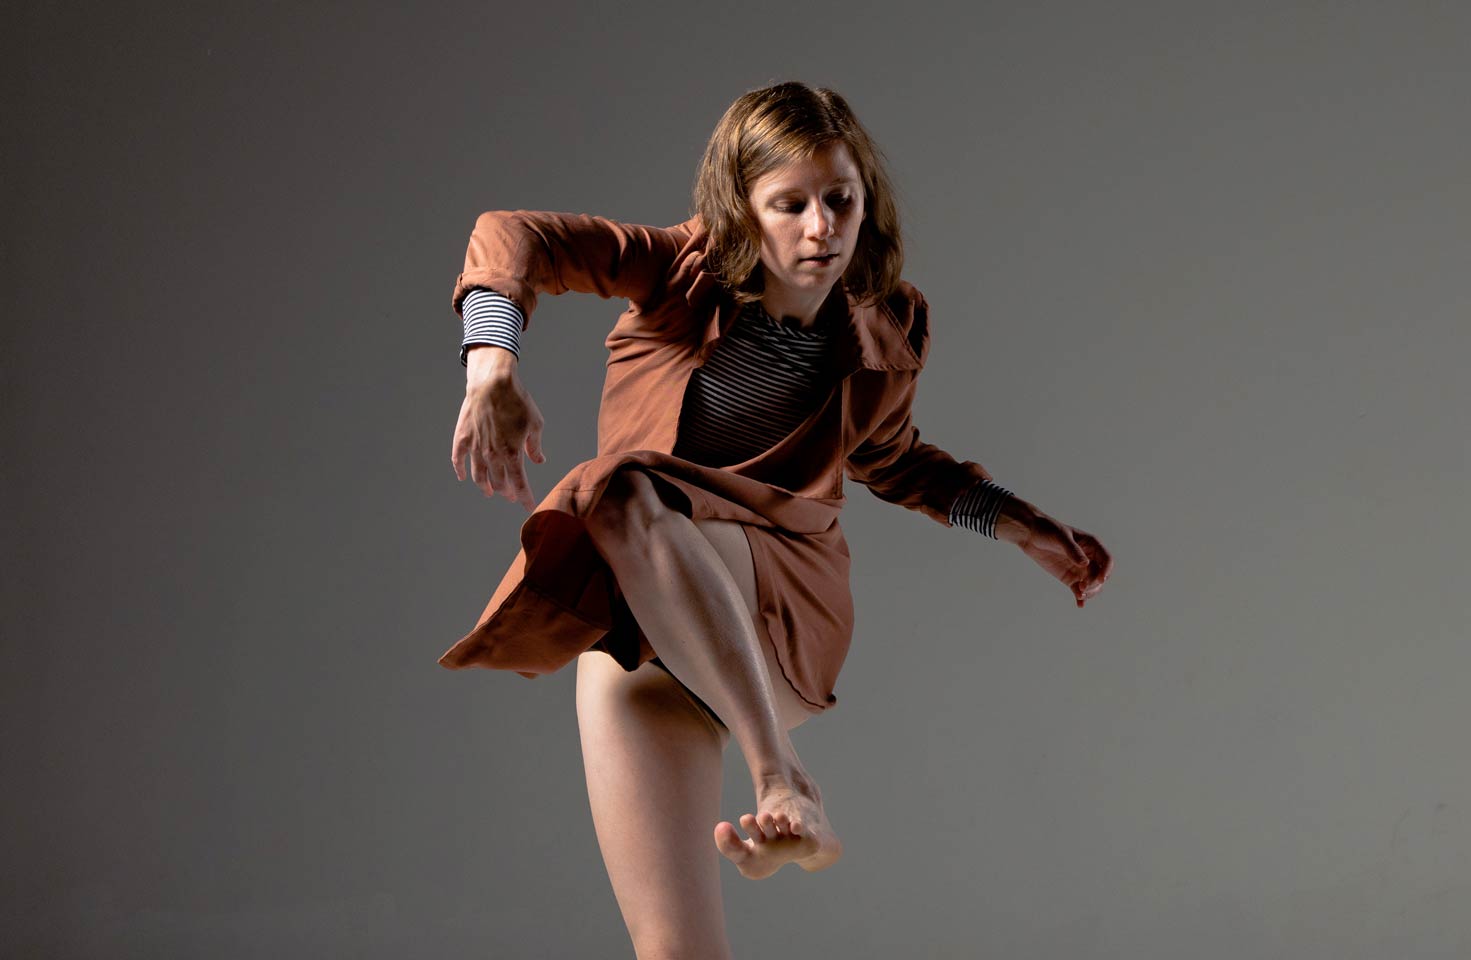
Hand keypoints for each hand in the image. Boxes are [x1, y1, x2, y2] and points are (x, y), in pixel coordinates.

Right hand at [450, 354, 545, 511]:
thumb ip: (535, 447)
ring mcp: (475, 447)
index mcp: (512, 453)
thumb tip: (538, 460)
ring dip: (485, 486)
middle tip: (511, 496)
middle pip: (498, 482)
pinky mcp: (462, 438)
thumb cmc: (517, 401)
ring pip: (479, 476)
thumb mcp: (535, 424)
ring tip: (489, 492)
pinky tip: (463, 477)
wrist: (492, 383)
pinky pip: (458, 459)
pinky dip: (460, 470)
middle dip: (506, 492)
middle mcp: (492, 455)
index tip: (529, 507)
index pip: (519, 484)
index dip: (524, 498)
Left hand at [1011, 506, 1113, 607]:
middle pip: (1100, 575)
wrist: (1031, 535)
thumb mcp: (1060, 537)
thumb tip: (1085, 564)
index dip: (1106, 571)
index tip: (1100, 580)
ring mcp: (1080, 569)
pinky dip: (1080, 597)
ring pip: (1092, 585)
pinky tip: (1079, 604)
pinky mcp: (1070, 578)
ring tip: (1080, 595)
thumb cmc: (1047, 530)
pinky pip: (1079, 590)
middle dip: (1095, 583)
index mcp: (1092, 545)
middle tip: (1083, 587)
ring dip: (1089, 592)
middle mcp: (1089, 558)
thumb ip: (1073, 550)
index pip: (1107, 560)